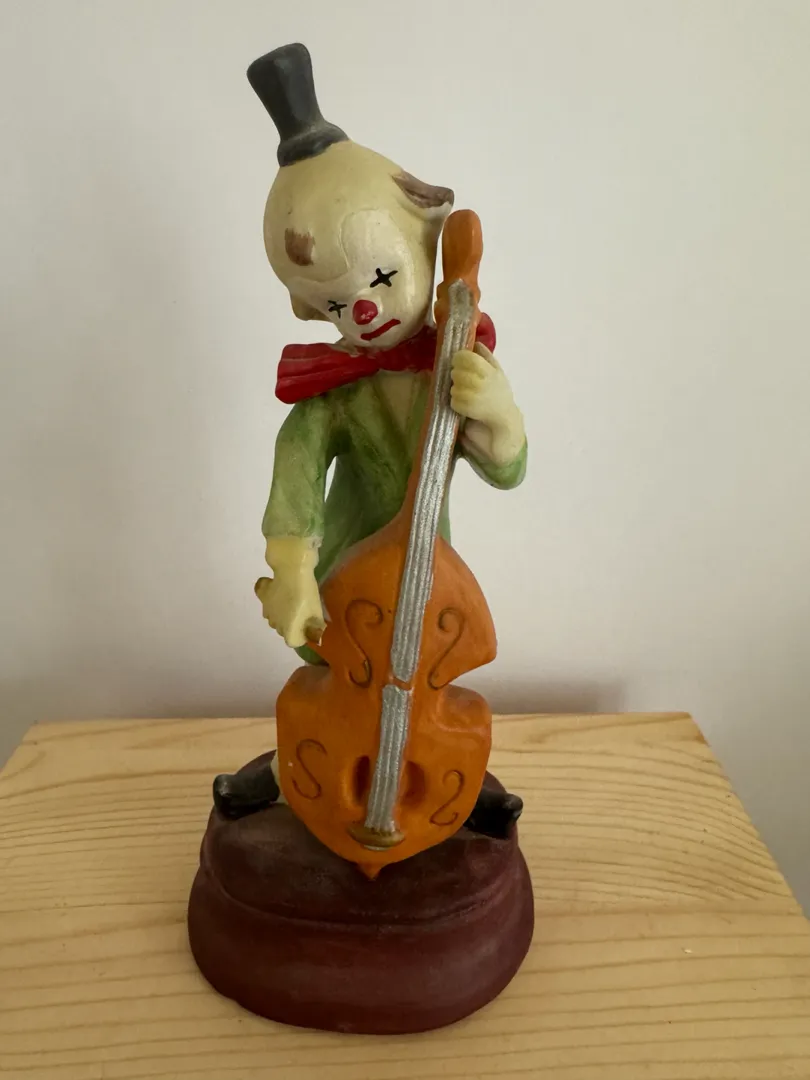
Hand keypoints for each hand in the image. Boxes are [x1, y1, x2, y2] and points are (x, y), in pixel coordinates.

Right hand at [256, 537, 325, 648]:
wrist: (292, 571)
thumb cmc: (307, 594)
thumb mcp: (316, 611)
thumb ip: (315, 626)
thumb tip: (316, 635)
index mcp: (287, 630)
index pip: (292, 641)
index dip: (301, 635)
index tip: (308, 627)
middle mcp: (274, 623)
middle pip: (282, 629)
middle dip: (292, 624)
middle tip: (302, 612)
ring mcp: (266, 609)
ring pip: (273, 616)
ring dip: (281, 612)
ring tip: (291, 600)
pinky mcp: (262, 594)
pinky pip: (264, 600)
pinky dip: (269, 597)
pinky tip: (276, 590)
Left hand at [450, 342, 524, 464]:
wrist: (504, 426)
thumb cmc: (499, 399)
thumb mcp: (497, 375)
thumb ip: (487, 358)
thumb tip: (477, 342)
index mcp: (490, 371)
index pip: (466, 357)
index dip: (460, 359)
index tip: (460, 364)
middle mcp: (483, 381)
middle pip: (456, 372)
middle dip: (457, 377)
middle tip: (464, 384)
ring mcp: (475, 396)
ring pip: (454, 387)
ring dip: (457, 392)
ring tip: (468, 398)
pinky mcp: (468, 409)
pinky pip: (453, 401)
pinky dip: (457, 405)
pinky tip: (466, 409)